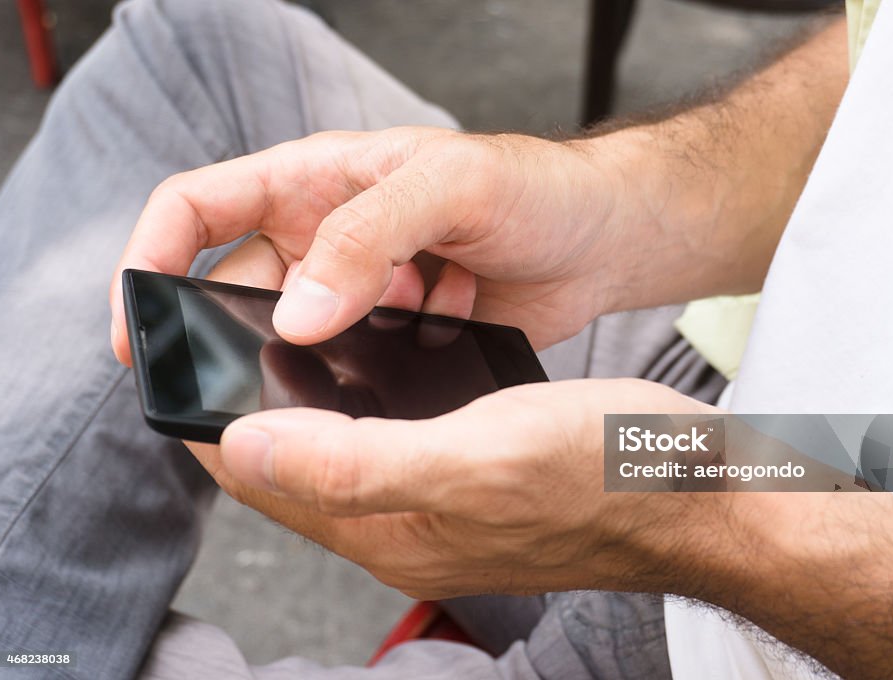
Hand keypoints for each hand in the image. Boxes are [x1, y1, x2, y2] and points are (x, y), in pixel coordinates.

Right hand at [111, 127, 628, 364]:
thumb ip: (370, 235)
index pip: (197, 207)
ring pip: (296, 339)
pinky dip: (370, 377)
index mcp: (316, 179)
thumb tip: (298, 310)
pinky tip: (423, 353)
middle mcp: (326, 236)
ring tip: (394, 337)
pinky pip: (349, 370)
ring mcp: (359, 291)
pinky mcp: (394, 337)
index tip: (134, 325)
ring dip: (326, 358)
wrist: (603, 239)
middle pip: (238, 288)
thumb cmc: (535, 187)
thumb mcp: (452, 185)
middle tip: (281, 366)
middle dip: (245, 331)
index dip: (150, 258)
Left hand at [187, 375, 714, 597]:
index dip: (213, 413)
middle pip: (289, 464)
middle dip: (252, 400)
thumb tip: (245, 447)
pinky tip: (379, 356)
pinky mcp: (467, 481)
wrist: (695, 489)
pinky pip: (387, 440)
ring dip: (306, 397)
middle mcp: (399, 525)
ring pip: (336, 448)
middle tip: (242, 323)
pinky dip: (365, 398)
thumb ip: (351, 460)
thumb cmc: (602, 471)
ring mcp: (434, 506)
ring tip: (297, 330)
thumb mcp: (475, 454)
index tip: (196, 347)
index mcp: (384, 528)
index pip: (257, 475)